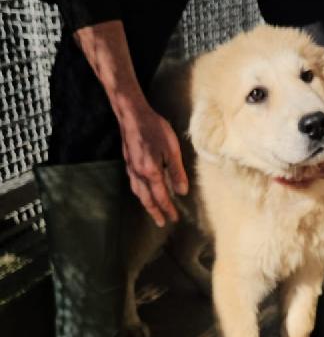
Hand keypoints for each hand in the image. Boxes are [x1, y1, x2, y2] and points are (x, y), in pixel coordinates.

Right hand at [119, 101, 187, 226]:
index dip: (168, 209)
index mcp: (151, 172)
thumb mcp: (171, 149)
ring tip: (152, 211)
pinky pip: (134, 184)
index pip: (161, 197)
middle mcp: (139, 174)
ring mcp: (131, 169)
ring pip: (138, 193)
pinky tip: (142, 191)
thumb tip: (182, 192)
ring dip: (146, 204)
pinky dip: (139, 193)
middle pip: (147, 199)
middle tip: (162, 222)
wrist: (131, 114)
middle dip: (155, 212)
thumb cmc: (154, 128)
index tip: (174, 219)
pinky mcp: (128, 162)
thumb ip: (177, 172)